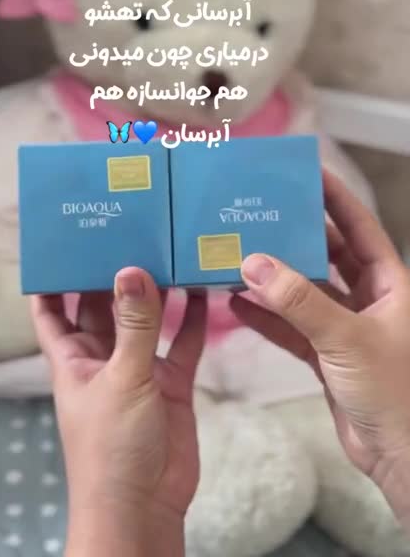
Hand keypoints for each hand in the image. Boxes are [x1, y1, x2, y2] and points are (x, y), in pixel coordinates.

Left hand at [31, 268, 206, 556]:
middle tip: (128, 233)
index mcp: (73, 357)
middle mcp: (103, 357)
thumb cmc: (111, 446)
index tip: (65, 244)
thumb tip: (131, 271)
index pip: (52, 310)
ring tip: (168, 252)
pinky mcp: (170, 382)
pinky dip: (192, 319)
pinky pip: (181, 342)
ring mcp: (138, 368)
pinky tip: (203, 291)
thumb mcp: (121, 379)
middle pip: (102, 306)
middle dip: (111, 275)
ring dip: (155, 292)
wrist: (144, 505)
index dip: (53, 279)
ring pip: (146, 320)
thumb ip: (133, 326)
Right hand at [231, 171, 409, 528]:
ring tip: (238, 257)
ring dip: (273, 280)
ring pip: (303, 292)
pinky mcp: (326, 355)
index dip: (335, 198)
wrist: (400, 457)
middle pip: (326, 255)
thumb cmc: (396, 392)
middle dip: (294, 237)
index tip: (306, 174)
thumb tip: (254, 264)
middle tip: (259, 214)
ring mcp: (344, 327)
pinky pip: (291, 327)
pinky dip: (266, 317)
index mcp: (389, 283)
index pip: (360, 227)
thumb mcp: (347, 337)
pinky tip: (237, 305)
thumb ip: (300, 301)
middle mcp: (368, 299)